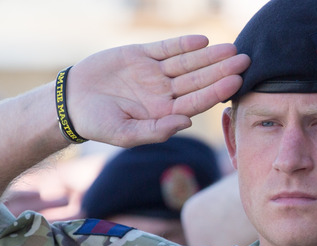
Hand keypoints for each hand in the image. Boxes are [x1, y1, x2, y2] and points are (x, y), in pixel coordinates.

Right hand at [66, 35, 249, 146]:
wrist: (71, 102)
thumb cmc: (97, 124)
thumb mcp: (124, 134)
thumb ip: (155, 131)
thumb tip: (185, 123)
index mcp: (164, 114)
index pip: (197, 101)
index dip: (217, 91)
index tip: (236, 81)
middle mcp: (164, 93)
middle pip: (199, 80)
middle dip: (222, 70)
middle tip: (245, 60)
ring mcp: (154, 74)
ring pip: (188, 63)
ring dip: (209, 56)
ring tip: (231, 48)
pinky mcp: (142, 56)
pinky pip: (167, 49)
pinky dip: (183, 44)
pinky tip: (202, 41)